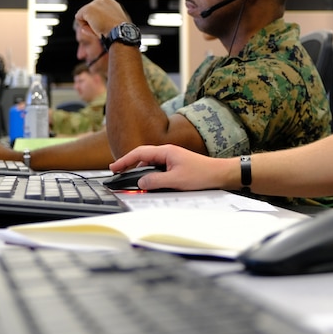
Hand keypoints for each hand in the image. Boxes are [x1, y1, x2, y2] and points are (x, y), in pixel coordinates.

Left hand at [76, 0, 129, 38]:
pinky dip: (84, 26)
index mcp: (110, 2)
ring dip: (89, 24)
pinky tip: (94, 28)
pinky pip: (79, 18)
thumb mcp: (112, 23)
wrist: (119, 31)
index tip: (105, 26)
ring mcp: (95, 4)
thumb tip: (86, 26)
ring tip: (99, 29)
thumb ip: (102, 20)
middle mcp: (102, 0)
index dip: (99, 21)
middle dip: (93, 22)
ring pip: (84, 15)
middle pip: (90, 12)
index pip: (97, 11)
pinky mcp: (88, 9)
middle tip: (102, 29)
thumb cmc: (118, 29)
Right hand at [110, 144, 226, 190]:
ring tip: (130, 180)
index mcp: (166, 151)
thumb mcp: (175, 180)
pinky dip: (150, 174)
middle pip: (143, 157)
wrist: (219, 174)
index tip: (114, 167)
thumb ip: (155, 181)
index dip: (124, 160)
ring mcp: (172, 158)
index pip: (139, 153)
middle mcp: (167, 152)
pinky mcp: (176, 165)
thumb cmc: (201, 174)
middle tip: (117, 174)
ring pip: (150, 163)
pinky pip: (158, 168)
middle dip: (129, 165)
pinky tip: (148, 182)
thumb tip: (141, 182)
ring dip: (140, 171)